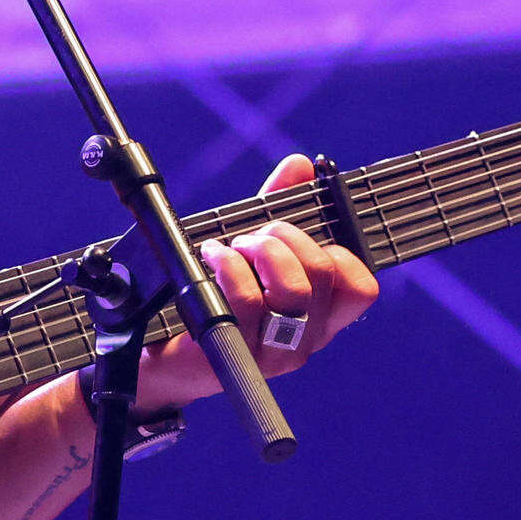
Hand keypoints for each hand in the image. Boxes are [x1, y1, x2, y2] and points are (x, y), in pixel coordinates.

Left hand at [138, 154, 380, 408]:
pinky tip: (212, 257)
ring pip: (293, 290)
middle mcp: (304, 340)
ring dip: (259, 250)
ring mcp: (273, 353)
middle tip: (253, 237)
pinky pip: (246, 301)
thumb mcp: (252, 247)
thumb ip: (279, 205)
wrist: (160, 352)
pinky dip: (228, 265)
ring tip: (232, 247)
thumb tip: (301, 165)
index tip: (301, 238)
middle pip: (322, 274)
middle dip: (284, 235)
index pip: (360, 287)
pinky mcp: (236, 355)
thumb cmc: (215, 295)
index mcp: (319, 317)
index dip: (337, 251)